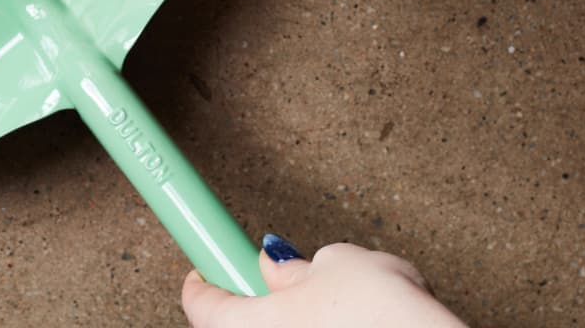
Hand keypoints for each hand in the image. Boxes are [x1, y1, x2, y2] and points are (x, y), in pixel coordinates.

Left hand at [181, 236, 466, 326]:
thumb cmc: (384, 316)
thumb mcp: (337, 263)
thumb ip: (295, 267)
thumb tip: (278, 264)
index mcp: (248, 324)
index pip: (200, 304)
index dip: (203, 278)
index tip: (206, 263)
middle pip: (241, 324)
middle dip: (264, 299)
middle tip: (286, 279)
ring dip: (303, 317)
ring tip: (346, 305)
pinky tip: (364, 324)